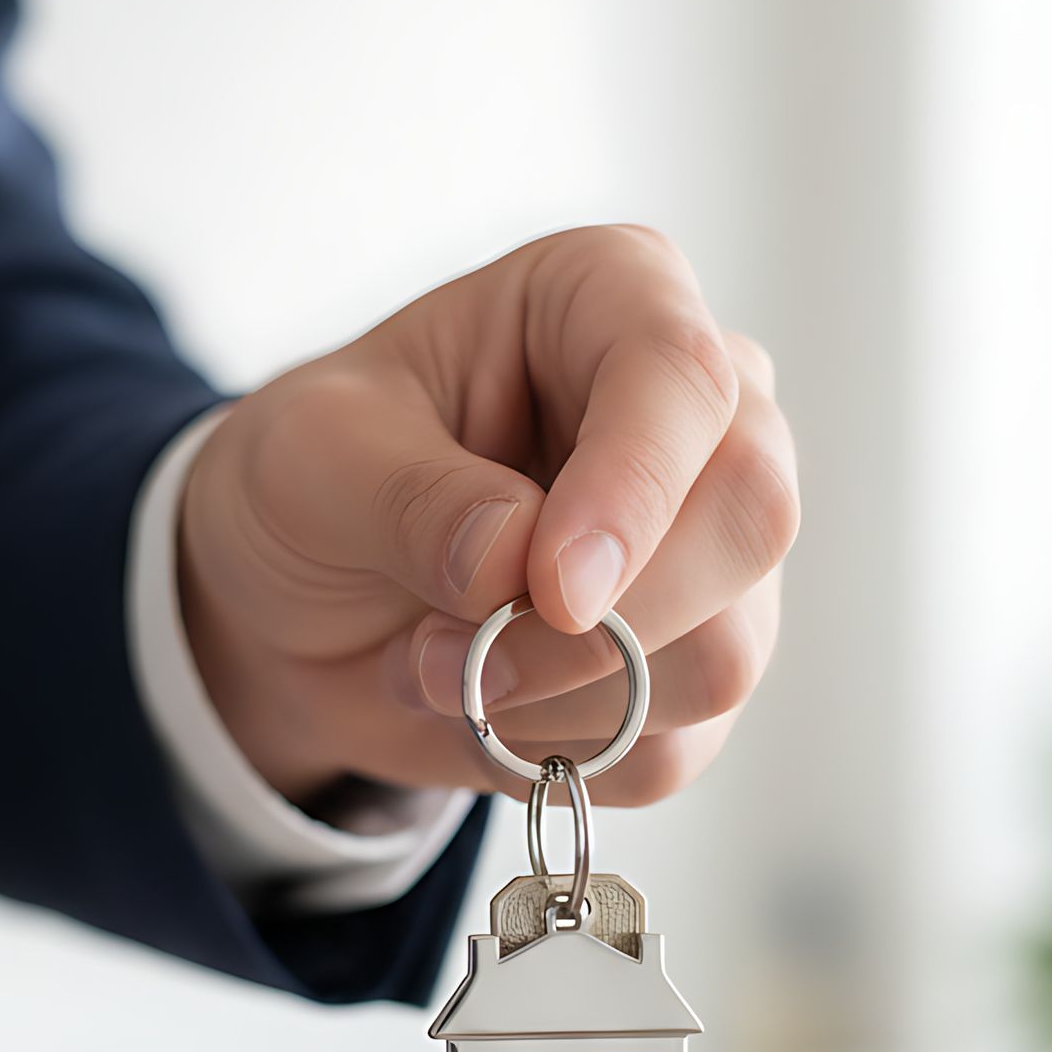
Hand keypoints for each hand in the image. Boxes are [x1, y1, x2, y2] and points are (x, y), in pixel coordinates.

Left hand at [176, 227, 798, 807]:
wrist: (300, 603)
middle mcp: (697, 415)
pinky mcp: (702, 660)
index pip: (684, 377)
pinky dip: (564, 753)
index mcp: (609, 298)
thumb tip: (515, 561)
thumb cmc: (317, 478)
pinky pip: (679, 745)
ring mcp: (714, 546)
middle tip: (452, 656)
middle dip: (601, 625)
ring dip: (557, 700)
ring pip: (725, 652)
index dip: (634, 489)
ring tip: (435, 670)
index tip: (553, 594)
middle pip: (750, 517)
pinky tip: (488, 710)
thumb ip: (408, 497)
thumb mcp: (309, 456)